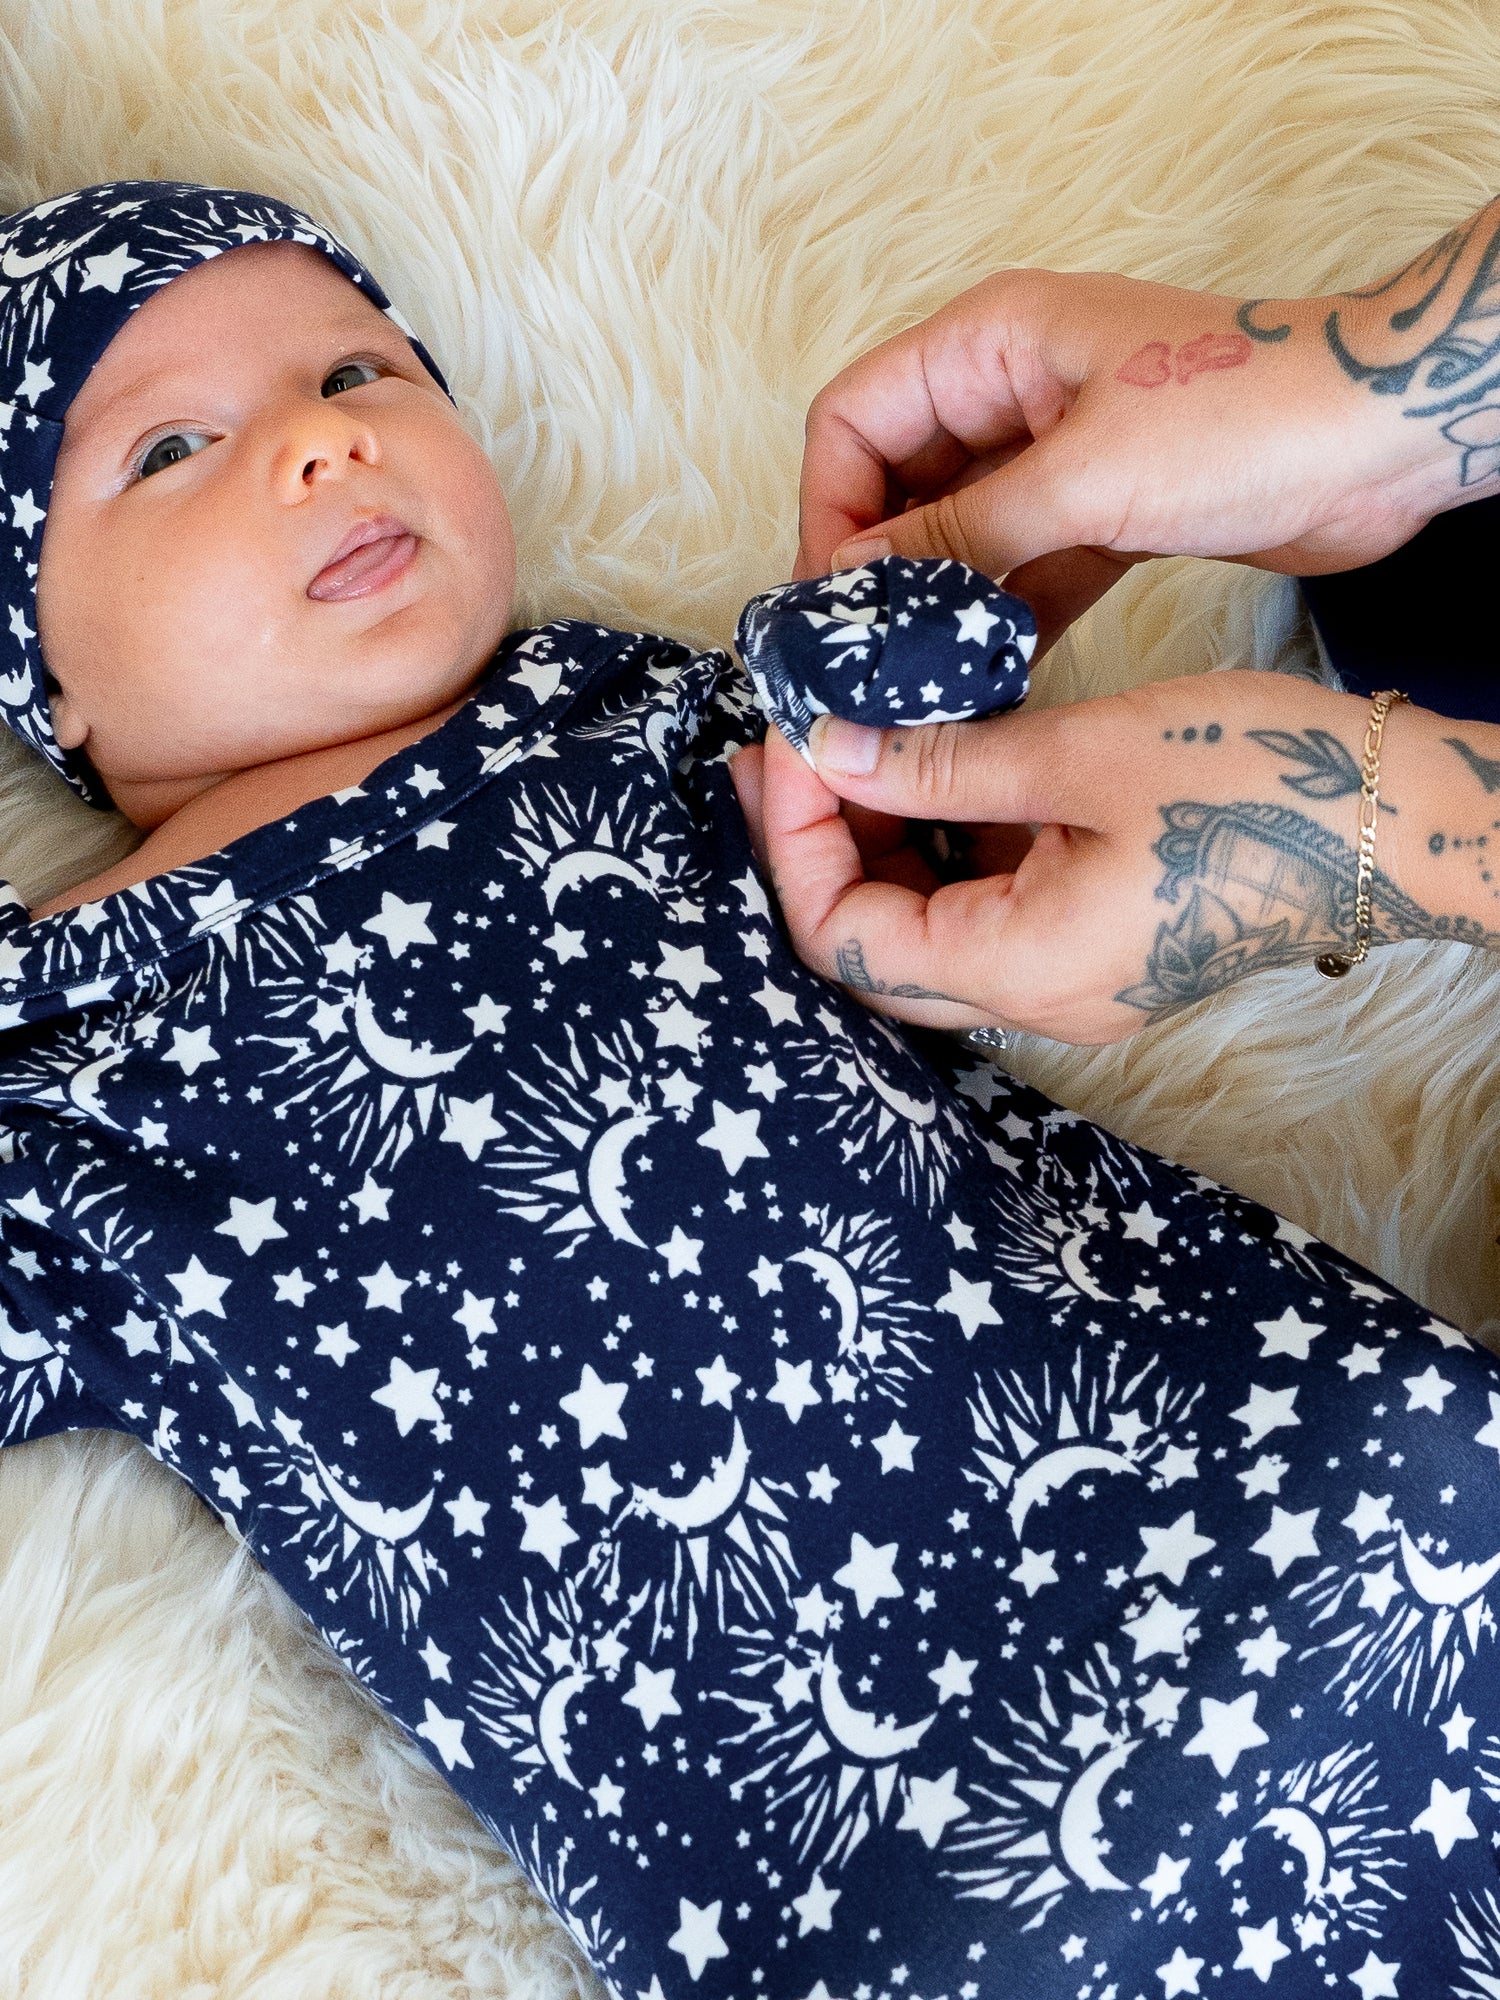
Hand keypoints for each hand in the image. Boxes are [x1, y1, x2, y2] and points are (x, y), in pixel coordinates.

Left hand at [731, 673, 1499, 1045]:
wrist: (1395, 825)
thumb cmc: (1258, 783)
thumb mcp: (1083, 753)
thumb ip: (941, 762)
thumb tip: (826, 748)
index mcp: (1020, 966)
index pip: (844, 937)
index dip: (795, 843)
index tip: (787, 743)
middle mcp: (1032, 998)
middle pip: (872, 945)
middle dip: (819, 843)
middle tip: (790, 743)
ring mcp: (1064, 980)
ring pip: (923, 927)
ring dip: (878, 840)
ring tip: (851, 740)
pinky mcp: (1092, 948)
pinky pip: (984, 910)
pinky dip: (944, 843)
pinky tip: (935, 764)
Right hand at [795, 258, 1481, 648]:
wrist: (1386, 437)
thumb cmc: (1245, 416)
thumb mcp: (1081, 478)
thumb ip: (960, 536)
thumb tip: (858, 583)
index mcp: (991, 344)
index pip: (855, 420)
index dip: (828, 509)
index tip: (831, 600)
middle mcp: (1012, 393)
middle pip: (899, 484)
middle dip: (878, 567)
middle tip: (866, 656)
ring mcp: (1059, 456)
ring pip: (961, 537)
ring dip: (941, 605)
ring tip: (921, 682)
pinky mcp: (1105, 512)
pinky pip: (1024, 569)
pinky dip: (1004, 618)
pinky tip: (989, 681)